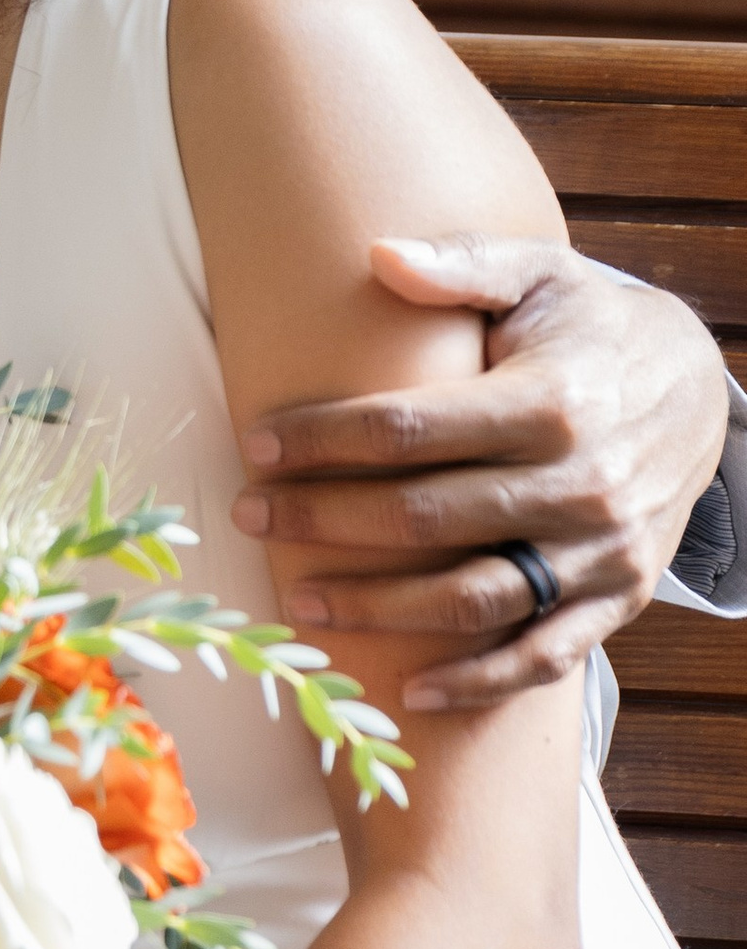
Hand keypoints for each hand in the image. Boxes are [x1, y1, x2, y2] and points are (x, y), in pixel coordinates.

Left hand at [232, 237, 728, 711]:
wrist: (699, 391)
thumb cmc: (589, 325)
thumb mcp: (540, 272)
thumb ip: (463, 265)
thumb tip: (380, 254)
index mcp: (550, 401)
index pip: (411, 429)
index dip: (325, 440)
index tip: (256, 445)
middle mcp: (580, 482)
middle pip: (425, 517)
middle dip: (324, 520)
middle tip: (248, 518)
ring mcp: (602, 549)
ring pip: (474, 597)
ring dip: (380, 612)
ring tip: (301, 605)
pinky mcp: (620, 596)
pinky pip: (546, 655)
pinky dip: (480, 682)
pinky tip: (410, 694)